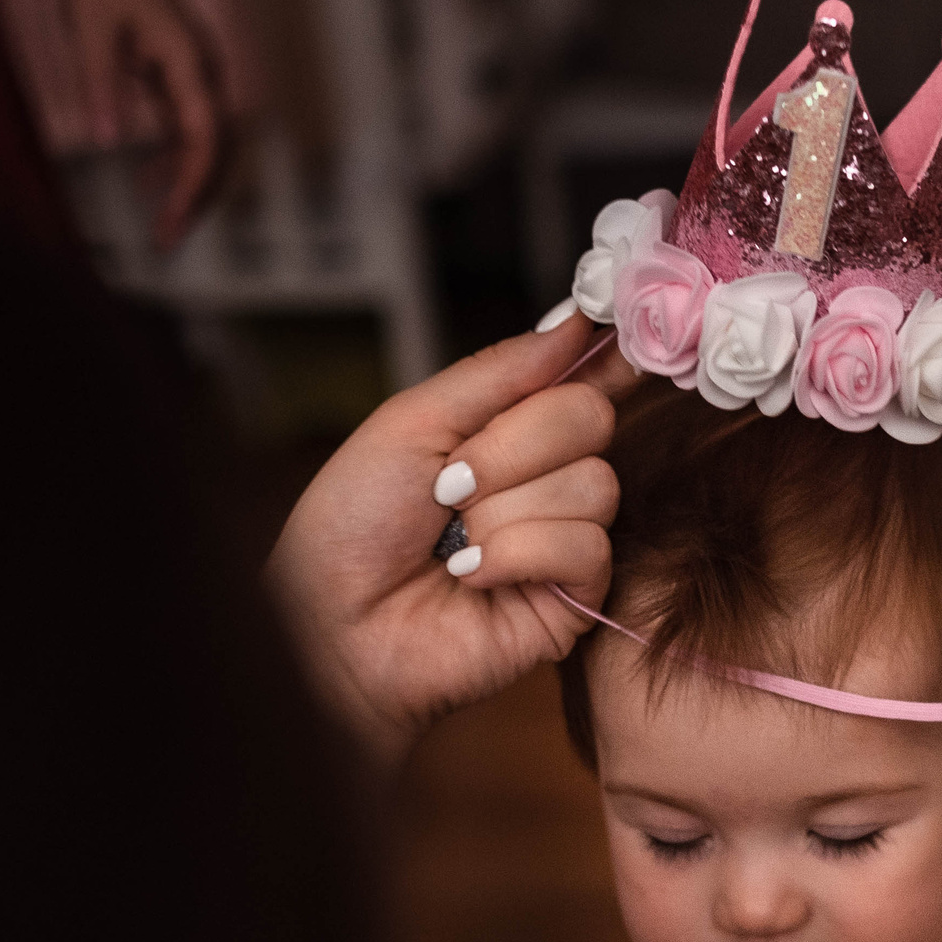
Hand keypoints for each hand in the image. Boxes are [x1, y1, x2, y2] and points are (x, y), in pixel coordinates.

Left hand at [64, 0, 225, 247]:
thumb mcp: (90, 28)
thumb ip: (101, 83)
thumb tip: (106, 141)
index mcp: (190, 64)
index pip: (206, 138)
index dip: (191, 185)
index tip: (170, 221)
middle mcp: (204, 76)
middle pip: (218, 152)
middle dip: (196, 200)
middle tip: (168, 244)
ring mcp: (196, 79)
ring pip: (206, 147)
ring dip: (187, 187)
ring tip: (161, 228)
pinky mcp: (180, 80)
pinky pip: (187, 132)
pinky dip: (172, 162)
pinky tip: (145, 184)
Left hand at [266, 321, 633, 767]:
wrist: (329, 622)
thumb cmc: (353, 525)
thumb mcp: (414, 422)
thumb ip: (500, 370)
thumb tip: (574, 319)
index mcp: (509, 429)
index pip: (583, 378)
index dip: (606, 355)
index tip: (612, 331)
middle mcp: (547, 478)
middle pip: (590, 419)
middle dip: (511, 447)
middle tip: (450, 485)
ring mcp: (567, 537)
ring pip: (593, 484)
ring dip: (505, 512)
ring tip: (454, 543)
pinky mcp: (577, 598)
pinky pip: (588, 546)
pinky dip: (519, 554)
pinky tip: (473, 575)